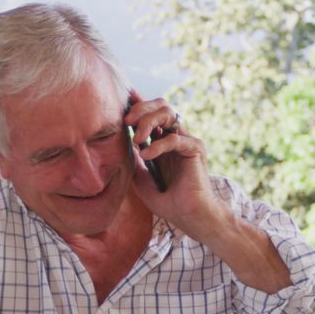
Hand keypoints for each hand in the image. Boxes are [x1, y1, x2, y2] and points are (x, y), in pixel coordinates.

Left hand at [124, 91, 230, 240]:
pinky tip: (146, 155)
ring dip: (148, 122)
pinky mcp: (195, 149)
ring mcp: (187, 141)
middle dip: (141, 108)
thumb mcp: (141, 179)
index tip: (124, 96)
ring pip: (169, 114)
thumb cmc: (168, 201)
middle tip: (126, 121)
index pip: (151, 114)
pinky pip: (174, 139)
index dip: (138, 103)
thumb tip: (119, 145)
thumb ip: (133, 160)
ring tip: (137, 139)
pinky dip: (157, 145)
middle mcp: (176, 137)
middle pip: (161, 106)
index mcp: (163, 141)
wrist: (189, 217)